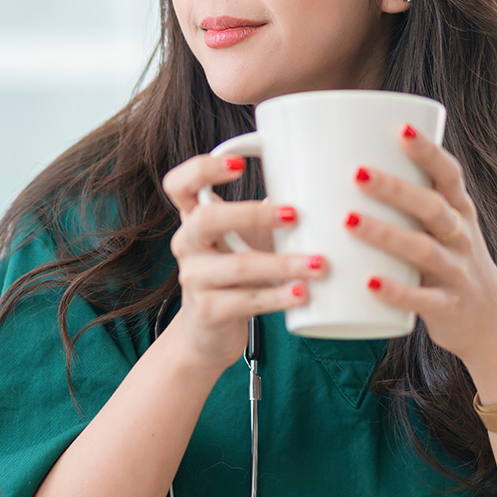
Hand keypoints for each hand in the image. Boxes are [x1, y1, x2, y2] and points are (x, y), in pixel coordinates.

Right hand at [162, 154, 327, 373]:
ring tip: (318, 264)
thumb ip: (265, 211)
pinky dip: (279, 297)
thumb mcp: (243, 237)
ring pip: (238, 266)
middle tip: (295, 214)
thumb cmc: (235, 273)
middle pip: (206, 218)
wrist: (209, 332)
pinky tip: (302, 293)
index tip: (239, 165)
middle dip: (253, 214)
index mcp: (193, 218)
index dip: (202, 169)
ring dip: (283, 263)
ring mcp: (194, 279)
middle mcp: (187, 244)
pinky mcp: (209, 311)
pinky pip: (247, 301)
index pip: (178, 184)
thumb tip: (319, 181)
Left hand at [346, 126, 496, 371]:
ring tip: (348, 221)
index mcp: (459, 212)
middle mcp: (462, 238)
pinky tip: (369, 284)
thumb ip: (405, 203)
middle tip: (356, 173)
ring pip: (423, 250)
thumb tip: (341, 166)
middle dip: (395, 188)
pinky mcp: (448, 308)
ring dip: (385, 234)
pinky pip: (423, 300)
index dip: (428, 151)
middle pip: (431, 207)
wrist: (495, 326)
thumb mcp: (441, 229)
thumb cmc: (449, 263)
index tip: (401, 128)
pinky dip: (396, 292)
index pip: (448, 174)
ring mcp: (456, 273)